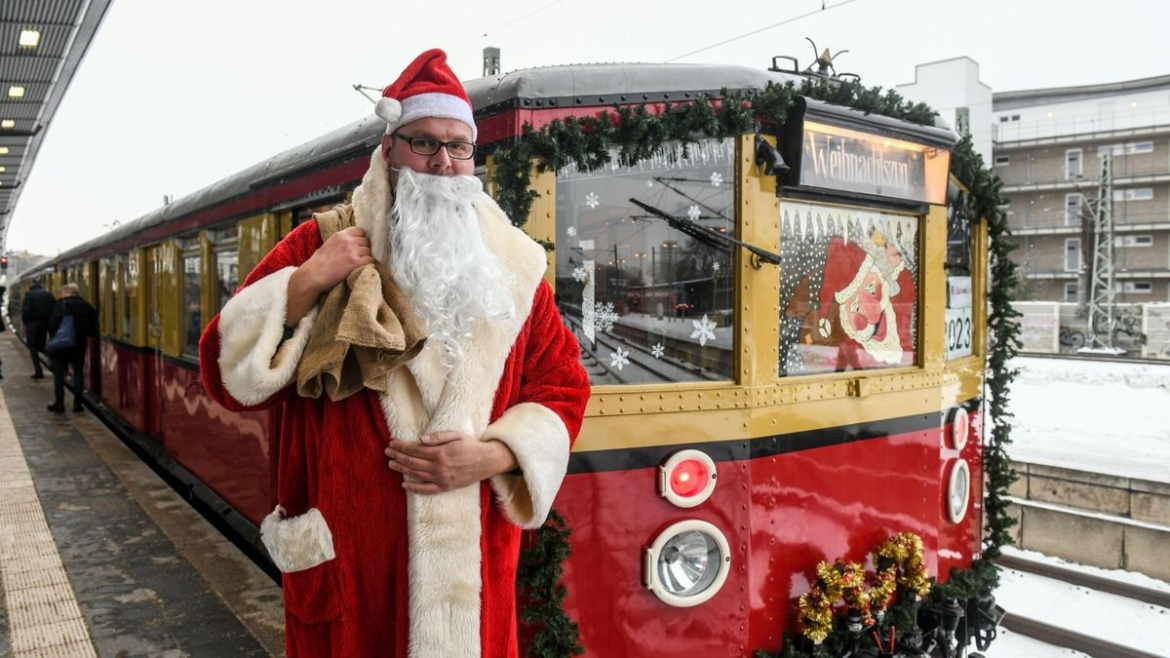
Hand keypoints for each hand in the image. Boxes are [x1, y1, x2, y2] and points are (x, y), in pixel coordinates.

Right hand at [299, 226, 373, 294]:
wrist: (312, 275)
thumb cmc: (318, 263)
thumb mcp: (329, 244)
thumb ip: (341, 241)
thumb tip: (354, 241)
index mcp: (340, 235)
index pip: (360, 231)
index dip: (361, 239)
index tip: (358, 246)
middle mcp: (347, 241)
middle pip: (366, 241)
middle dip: (364, 249)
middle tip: (358, 257)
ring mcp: (352, 251)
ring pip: (368, 251)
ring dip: (366, 257)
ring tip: (358, 264)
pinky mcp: (355, 263)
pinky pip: (370, 260)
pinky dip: (368, 265)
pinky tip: (361, 268)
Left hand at [385, 431, 517, 494]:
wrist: (486, 461)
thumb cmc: (471, 446)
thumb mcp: (456, 435)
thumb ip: (438, 437)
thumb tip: (420, 439)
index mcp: (440, 453)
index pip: (414, 449)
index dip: (401, 446)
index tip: (392, 443)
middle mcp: (438, 467)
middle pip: (412, 462)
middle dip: (398, 456)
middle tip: (387, 452)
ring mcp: (441, 478)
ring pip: (416, 474)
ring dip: (402, 469)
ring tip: (391, 464)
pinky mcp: (445, 487)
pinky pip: (427, 489)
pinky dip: (414, 488)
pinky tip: (404, 484)